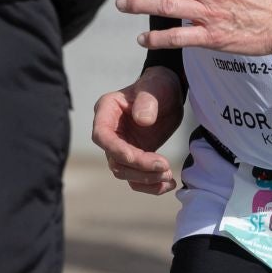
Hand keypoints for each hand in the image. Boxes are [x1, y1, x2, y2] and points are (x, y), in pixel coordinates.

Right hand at [91, 66, 184, 194]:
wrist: (169, 94)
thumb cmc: (157, 86)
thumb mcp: (154, 87)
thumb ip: (147, 102)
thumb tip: (142, 121)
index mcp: (107, 111)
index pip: (102, 136)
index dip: (116, 150)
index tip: (136, 158)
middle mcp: (110, 132)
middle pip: (115, 160)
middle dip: (139, 168)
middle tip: (165, 167)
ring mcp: (121, 146)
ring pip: (124, 173)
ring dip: (146, 179)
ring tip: (169, 176)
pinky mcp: (135, 158)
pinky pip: (137, 179)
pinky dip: (151, 186)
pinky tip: (168, 184)